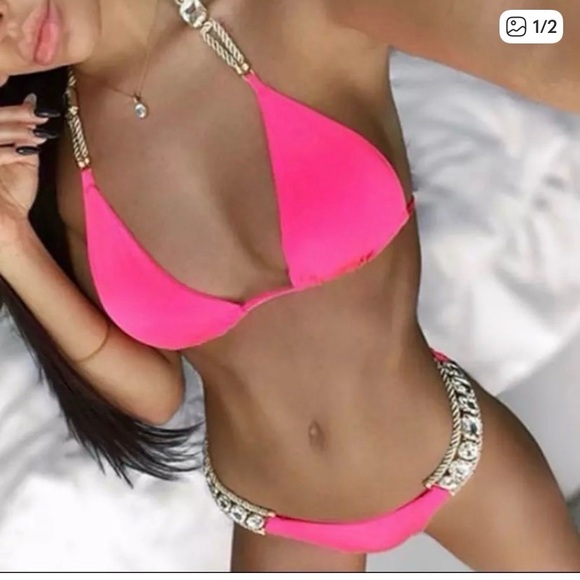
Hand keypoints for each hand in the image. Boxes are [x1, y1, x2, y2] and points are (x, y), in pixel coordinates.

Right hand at [0, 91, 58, 248]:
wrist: (6, 224)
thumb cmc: (13, 193)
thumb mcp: (23, 159)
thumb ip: (25, 133)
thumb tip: (32, 104)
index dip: (14, 112)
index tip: (39, 110)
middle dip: (15, 117)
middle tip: (39, 117)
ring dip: (13, 132)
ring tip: (35, 135)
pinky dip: (7, 152)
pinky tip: (25, 151)